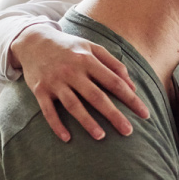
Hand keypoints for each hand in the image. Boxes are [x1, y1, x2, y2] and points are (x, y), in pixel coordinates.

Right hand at [8, 23, 146, 141]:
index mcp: (87, 59)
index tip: (145, 114)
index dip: (131, 99)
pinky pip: (48, 111)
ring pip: (73, 105)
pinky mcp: (39, 90)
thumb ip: (113, 64)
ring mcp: (55, 81)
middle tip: (128, 131)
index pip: (114, 82)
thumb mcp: (92, 48)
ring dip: (87, 122)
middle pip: (96, 96)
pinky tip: (67, 138)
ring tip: (101, 136)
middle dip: (114, 115)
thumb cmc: (69, 47)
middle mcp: (72, 70)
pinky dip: (57, 125)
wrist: (33, 41)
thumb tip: (132, 86)